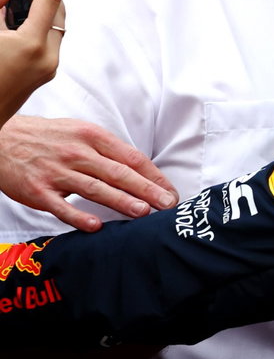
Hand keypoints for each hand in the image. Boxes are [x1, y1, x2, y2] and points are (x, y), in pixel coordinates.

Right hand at [0, 0, 68, 123]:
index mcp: (30, 45)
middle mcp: (46, 58)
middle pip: (57, 12)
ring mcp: (47, 69)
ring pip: (53, 27)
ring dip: (40, 12)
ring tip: (18, 4)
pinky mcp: (44, 77)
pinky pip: (46, 42)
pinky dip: (35, 28)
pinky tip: (15, 25)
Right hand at [0, 115, 176, 230]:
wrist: (0, 137)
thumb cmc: (47, 137)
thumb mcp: (80, 132)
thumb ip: (108, 150)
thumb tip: (141, 171)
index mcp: (91, 136)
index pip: (131, 157)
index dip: (154, 175)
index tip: (171, 192)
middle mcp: (76, 152)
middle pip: (118, 172)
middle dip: (146, 189)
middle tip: (167, 204)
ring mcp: (55, 172)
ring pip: (94, 188)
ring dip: (120, 201)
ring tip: (143, 212)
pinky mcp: (36, 190)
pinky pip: (60, 206)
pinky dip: (78, 217)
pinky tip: (95, 226)